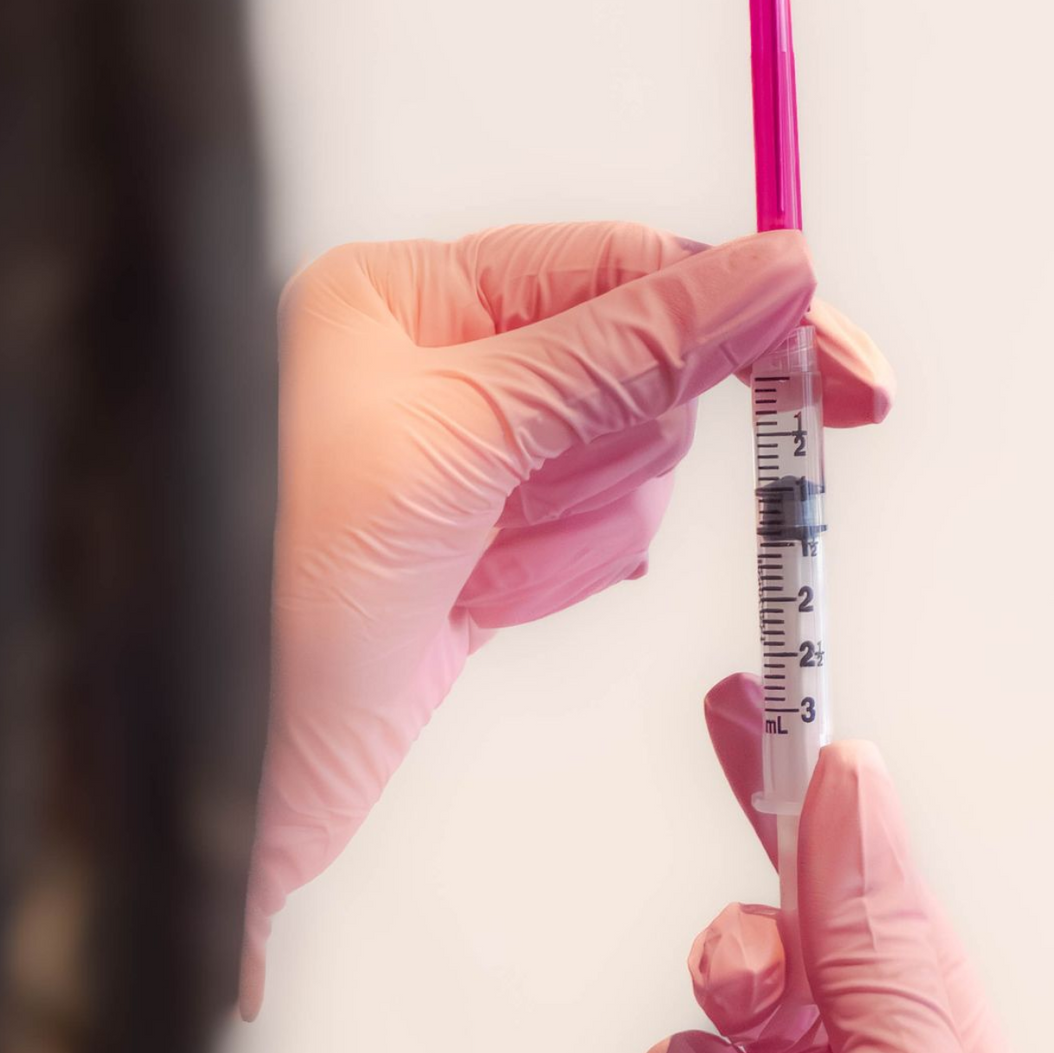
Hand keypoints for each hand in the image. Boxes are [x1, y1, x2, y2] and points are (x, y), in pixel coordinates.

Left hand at [241, 223, 890, 1014]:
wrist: (211, 786)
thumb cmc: (272, 598)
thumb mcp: (464, 445)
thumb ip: (629, 350)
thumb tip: (771, 276)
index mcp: (398, 295)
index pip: (617, 267)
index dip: (736, 315)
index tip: (841, 374)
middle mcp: (425, 361)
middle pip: (633, 368)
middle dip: (612, 454)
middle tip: (527, 509)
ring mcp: (453, 461)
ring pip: (622, 465)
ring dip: (575, 532)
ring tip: (476, 573)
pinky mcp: (469, 550)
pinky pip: (584, 540)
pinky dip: (555, 576)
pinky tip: (476, 605)